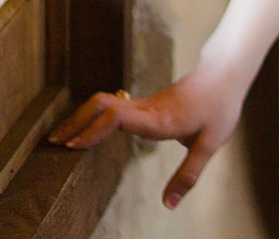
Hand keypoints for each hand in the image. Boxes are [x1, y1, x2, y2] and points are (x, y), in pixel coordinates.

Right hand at [48, 63, 246, 208]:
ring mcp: (144, 103)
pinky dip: (93, 119)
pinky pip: (112, 107)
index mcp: (160, 118)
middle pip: (102, 105)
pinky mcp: (144, 104)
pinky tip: (85, 133)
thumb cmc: (220, 106)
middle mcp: (146, 108)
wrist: (226, 73)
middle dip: (75, 123)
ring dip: (80, 119)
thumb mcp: (211, 143)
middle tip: (52, 144)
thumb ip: (189, 174)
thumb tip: (169, 205)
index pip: (119, 117)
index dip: (94, 129)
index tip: (72, 146)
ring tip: (60, 141)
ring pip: (104, 103)